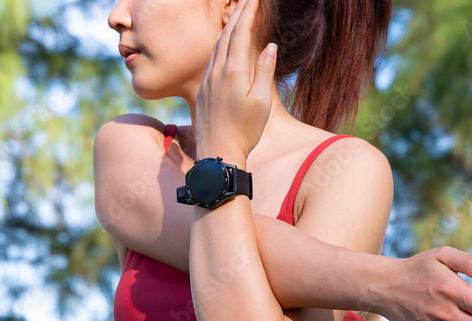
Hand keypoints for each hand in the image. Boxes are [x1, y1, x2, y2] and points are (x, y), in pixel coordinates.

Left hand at [194, 0, 276, 159]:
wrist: (218, 154)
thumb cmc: (245, 131)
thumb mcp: (261, 101)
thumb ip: (264, 71)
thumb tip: (269, 46)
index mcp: (234, 72)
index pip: (240, 33)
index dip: (247, 13)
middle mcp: (217, 72)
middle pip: (226, 35)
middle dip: (237, 14)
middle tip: (247, 0)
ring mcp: (207, 81)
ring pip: (216, 46)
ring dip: (226, 28)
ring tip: (236, 15)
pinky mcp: (202, 91)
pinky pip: (210, 59)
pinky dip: (218, 44)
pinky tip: (221, 45)